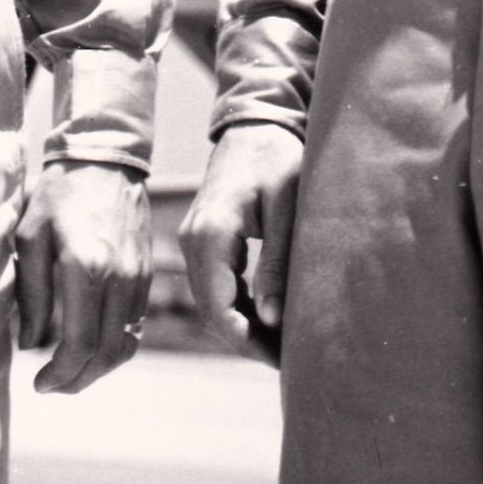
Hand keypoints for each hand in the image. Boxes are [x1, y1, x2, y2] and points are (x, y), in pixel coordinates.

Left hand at [16, 160, 154, 392]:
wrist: (104, 161)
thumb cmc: (59, 195)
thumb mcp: (31, 238)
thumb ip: (30, 294)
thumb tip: (29, 343)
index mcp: (86, 270)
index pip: (79, 345)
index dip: (59, 374)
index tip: (38, 382)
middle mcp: (119, 279)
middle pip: (106, 354)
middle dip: (78, 380)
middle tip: (52, 385)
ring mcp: (137, 278)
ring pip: (126, 345)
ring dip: (99, 369)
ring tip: (71, 372)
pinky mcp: (146, 275)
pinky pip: (135, 326)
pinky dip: (115, 346)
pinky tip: (91, 345)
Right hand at [178, 123, 303, 362]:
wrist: (254, 124)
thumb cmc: (277, 159)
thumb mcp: (286, 209)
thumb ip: (276, 263)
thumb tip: (273, 319)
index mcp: (211, 234)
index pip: (218, 308)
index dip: (246, 341)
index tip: (281, 359)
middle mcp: (194, 241)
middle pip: (211, 311)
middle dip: (247, 339)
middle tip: (289, 358)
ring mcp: (195, 240)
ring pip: (211, 301)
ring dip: (242, 325)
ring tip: (283, 343)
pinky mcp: (204, 239)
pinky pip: (215, 284)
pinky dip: (237, 305)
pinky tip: (268, 316)